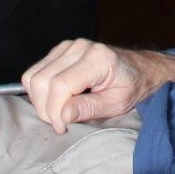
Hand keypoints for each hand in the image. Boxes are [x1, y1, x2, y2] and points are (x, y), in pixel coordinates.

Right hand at [21, 40, 174, 132]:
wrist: (140, 69)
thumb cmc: (132, 87)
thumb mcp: (116, 104)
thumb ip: (88, 109)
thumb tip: (62, 115)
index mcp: (98, 58)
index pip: (60, 85)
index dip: (55, 111)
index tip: (63, 127)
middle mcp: (80, 47)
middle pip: (42, 80)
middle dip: (45, 109)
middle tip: (60, 124)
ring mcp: (69, 46)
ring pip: (34, 76)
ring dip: (40, 101)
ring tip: (58, 113)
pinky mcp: (61, 50)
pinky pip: (36, 71)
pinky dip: (40, 91)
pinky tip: (56, 101)